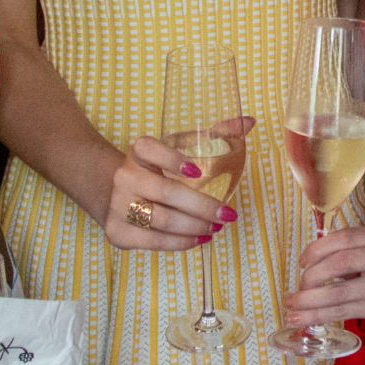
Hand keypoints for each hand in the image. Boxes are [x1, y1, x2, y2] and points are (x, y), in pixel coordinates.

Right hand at [101, 132, 240, 252]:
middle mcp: (125, 176)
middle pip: (167, 192)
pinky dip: (180, 242)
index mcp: (138, 152)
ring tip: (216, 228)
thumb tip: (249, 122)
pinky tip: (198, 238)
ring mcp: (118, 205)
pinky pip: (153, 241)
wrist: (115, 195)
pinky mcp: (118, 232)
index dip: (173, 158)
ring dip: (195, 226)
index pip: (149, 149)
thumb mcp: (178, 150)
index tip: (198, 171)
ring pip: (162, 220)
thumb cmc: (157, 171)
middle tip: (227, 214)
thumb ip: (214, 135)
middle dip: (202, 206)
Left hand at [285, 224, 364, 342]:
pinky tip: (304, 318)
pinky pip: (345, 311)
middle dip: (312, 275)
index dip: (318, 248)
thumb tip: (314, 262)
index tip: (303, 261)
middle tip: (298, 288)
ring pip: (340, 292)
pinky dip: (320, 315)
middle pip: (342, 261)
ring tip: (291, 307)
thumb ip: (359, 253)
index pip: (347, 237)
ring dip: (309, 301)